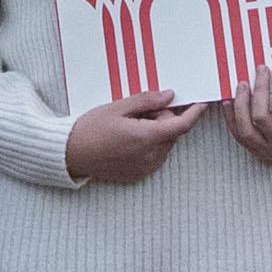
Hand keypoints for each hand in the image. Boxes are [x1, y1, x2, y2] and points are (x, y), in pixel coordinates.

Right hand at [63, 99, 206, 186]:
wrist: (71, 154)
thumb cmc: (91, 128)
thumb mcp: (118, 107)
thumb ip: (147, 101)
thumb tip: (169, 96)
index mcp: (146, 137)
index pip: (181, 126)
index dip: (194, 113)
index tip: (201, 104)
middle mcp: (150, 156)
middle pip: (172, 133)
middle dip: (164, 119)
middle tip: (141, 110)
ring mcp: (145, 168)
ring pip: (164, 145)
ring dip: (157, 132)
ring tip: (131, 125)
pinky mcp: (138, 175)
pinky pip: (154, 156)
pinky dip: (149, 145)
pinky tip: (128, 139)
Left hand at [221, 60, 271, 171]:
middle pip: (261, 116)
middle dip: (259, 89)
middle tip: (260, 70)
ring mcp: (268, 150)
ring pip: (246, 129)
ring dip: (240, 105)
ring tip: (242, 85)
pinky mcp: (258, 151)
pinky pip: (239, 136)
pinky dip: (231, 119)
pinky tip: (228, 102)